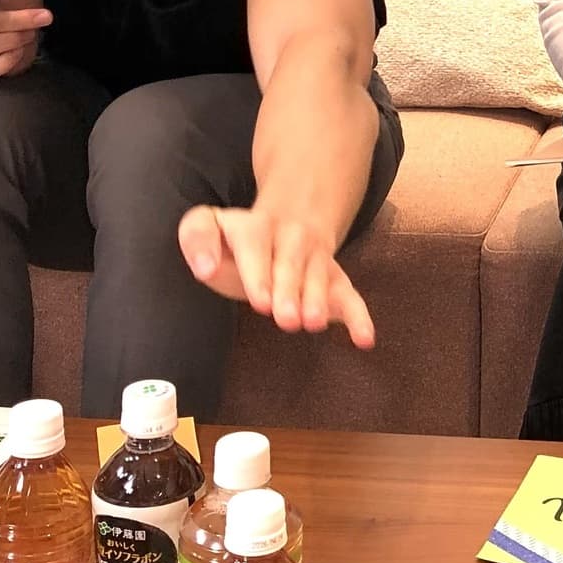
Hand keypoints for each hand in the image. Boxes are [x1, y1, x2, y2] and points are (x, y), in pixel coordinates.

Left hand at [179, 204, 375, 349]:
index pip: (255, 242)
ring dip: (318, 298)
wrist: (289, 223)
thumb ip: (197, 238)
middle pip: (290, 261)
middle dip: (289, 289)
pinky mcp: (336, 279)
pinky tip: (364, 339)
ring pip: (320, 275)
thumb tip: (204, 267)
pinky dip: (359, 316)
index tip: (260, 300)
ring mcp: (317, 258)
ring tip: (313, 323)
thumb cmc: (241, 241)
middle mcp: (291, 237)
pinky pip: (350, 296)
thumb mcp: (211, 226)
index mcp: (256, 225)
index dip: (258, 271)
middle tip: (286, 319)